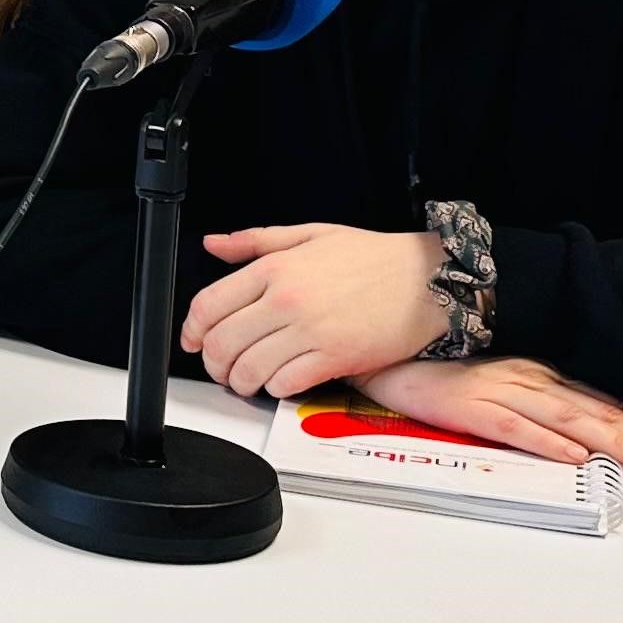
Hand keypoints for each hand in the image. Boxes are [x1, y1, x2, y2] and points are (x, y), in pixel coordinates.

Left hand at [183, 222, 450, 397]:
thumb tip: (214, 245)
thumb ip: (256, 240)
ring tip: (247, 381)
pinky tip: (280, 382)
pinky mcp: (335, 358)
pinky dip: (275, 389)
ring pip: (249, 369)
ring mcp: (310, 331)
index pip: (209, 305)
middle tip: (221, 368)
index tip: (193, 341)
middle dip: (213, 363)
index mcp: (275, 268)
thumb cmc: (376, 258)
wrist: (430, 279)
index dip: (192, 330)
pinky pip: (286, 383)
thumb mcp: (311, 234)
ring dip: (240, 382)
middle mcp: (286, 299)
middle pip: (223, 342)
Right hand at [356, 356, 622, 491]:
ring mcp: (501, 389)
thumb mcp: (501, 394)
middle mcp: (531, 380)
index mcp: (542, 379)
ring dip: (616, 444)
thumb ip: (539, 416)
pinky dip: (548, 441)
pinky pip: (515, 425)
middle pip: (603, 415)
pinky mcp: (469, 404)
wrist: (385, 354)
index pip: (609, 409)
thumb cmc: (440, 379)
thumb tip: (584, 449)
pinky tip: (576, 457)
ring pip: (571, 418)